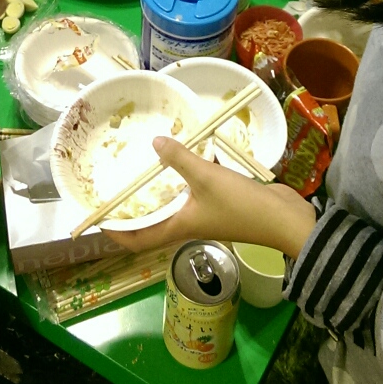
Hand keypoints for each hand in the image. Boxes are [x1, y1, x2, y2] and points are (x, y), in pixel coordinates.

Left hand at [108, 137, 316, 257]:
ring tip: (143, 168)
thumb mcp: (205, 178)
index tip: (99, 220)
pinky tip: (182, 158)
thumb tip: (154, 143)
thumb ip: (179, 159)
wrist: (282, 219)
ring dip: (159, 192)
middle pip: (153, 223)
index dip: (117, 234)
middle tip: (117, 186)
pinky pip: (193, 192)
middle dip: (134, 210)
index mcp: (178, 227)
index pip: (138, 240)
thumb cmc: (239, 205)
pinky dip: (183, 179)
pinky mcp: (220, 203)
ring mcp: (204, 214)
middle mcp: (187, 224)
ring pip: (173, 205)